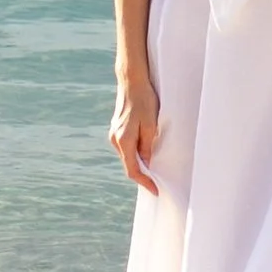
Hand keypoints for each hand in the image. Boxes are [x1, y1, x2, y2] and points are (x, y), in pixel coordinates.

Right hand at [112, 71, 162, 192]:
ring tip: (154, 167)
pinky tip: (146, 152)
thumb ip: (148, 146)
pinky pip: (126, 147)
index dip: (144, 182)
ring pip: (128, 156)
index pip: (133, 169)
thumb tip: (147, 163)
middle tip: (157, 182)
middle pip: (129, 164)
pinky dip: (136, 153)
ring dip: (140, 163)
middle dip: (143, 174)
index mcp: (124, 140)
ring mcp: (114, 134)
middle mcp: (115, 140)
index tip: (155, 190)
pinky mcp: (116, 129)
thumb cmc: (144, 101)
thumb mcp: (151, 125)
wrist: (131, 82)